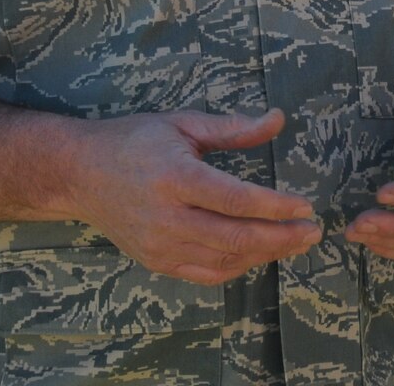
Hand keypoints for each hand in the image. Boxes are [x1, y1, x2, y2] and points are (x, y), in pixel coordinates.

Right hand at [64, 108, 321, 284]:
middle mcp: (166, 216)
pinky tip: (260, 253)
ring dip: (265, 254)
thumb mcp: (183, 123)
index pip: (234, 199)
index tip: (305, 206)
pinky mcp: (155, 261)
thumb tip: (278, 119)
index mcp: (174, 176)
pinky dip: (238, 267)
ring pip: (223, 259)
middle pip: (234, 236)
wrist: (80, 173)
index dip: (274, 206)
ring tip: (295, 241)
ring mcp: (158, 245)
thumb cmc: (135, 140)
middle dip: (280, 237)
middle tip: (313, 231)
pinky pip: (205, 274)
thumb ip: (233, 127)